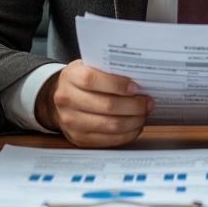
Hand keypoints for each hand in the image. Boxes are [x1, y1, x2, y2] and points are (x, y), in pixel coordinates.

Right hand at [36, 60, 152, 147]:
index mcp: (71, 77)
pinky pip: (109, 140)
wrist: (59, 100)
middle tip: (148, 102)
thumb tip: (139, 79)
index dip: (117, 84)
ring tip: (144, 114)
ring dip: (134, 121)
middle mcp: (67, 100)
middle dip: (134, 105)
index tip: (136, 87)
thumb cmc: (81, 81)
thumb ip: (107, 69)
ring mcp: (71, 121)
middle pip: (107, 105)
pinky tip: (135, 126)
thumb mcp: (88, 66)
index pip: (93, 80)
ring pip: (110, 125)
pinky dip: (127, 134)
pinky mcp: (79, 138)